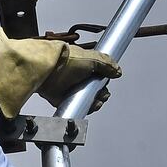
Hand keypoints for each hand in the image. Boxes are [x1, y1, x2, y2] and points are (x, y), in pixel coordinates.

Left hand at [0, 25, 121, 118]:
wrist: (48, 68)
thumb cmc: (66, 60)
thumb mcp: (92, 58)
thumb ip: (106, 64)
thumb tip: (117, 71)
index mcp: (85, 67)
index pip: (99, 79)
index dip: (104, 85)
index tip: (105, 89)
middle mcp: (78, 78)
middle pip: (94, 91)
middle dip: (100, 96)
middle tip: (100, 96)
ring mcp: (70, 89)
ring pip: (86, 100)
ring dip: (93, 103)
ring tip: (94, 102)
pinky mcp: (62, 99)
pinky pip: (75, 107)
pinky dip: (82, 108)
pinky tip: (86, 107)